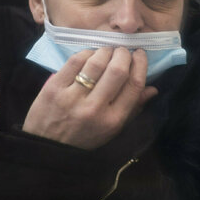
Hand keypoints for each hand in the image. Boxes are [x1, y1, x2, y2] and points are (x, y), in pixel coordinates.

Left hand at [22, 48, 157, 149]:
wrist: (47, 147)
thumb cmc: (85, 138)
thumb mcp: (112, 129)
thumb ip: (133, 108)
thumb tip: (153, 88)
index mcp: (113, 120)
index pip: (134, 85)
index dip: (140, 64)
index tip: (140, 54)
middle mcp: (95, 108)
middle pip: (117, 70)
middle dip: (124, 54)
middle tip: (123, 51)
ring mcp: (73, 97)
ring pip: (96, 63)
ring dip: (105, 51)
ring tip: (107, 51)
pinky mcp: (54, 88)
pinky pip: (75, 61)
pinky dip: (86, 53)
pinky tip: (89, 55)